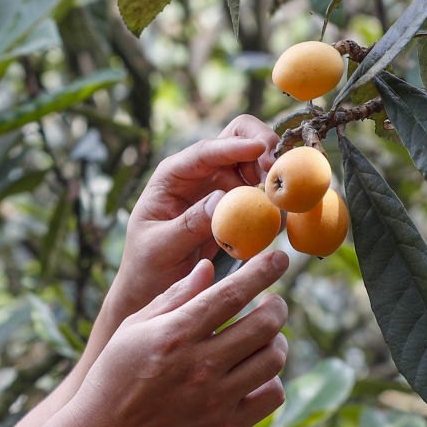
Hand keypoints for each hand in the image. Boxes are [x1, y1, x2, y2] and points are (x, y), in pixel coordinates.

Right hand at [75, 250, 288, 426]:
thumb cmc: (115, 374)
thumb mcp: (134, 327)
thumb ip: (174, 297)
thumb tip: (208, 268)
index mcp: (175, 335)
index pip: (232, 294)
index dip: (261, 271)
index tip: (278, 257)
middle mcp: (199, 366)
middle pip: (264, 324)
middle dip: (277, 304)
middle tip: (273, 301)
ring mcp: (215, 400)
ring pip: (273, 358)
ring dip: (276, 340)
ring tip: (265, 336)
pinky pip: (272, 395)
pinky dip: (271, 378)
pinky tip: (256, 371)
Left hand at [111, 115, 278, 318]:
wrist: (155, 288)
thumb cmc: (147, 265)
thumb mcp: (160, 247)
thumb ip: (188, 225)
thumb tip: (222, 199)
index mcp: (173, 176)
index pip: (205, 151)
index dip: (234, 146)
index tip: (262, 149)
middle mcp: (200, 173)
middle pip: (237, 138)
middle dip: (262, 146)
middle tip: (277, 173)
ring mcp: (222, 187)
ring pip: (256, 164)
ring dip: (273, 176)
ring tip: (280, 203)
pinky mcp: (239, 206)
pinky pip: (263, 194)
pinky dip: (276, 199)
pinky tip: (279, 217)